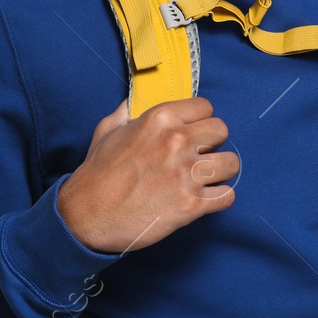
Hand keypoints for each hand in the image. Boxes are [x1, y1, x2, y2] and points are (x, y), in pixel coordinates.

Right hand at [57, 97, 236, 253]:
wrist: (87, 216)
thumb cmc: (96, 174)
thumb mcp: (106, 131)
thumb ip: (125, 113)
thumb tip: (132, 102)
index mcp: (158, 119)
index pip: (205, 107)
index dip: (199, 120)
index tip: (193, 132)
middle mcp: (176, 141)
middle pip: (221, 131)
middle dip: (213, 143)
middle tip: (200, 155)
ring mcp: (186, 174)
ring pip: (231, 163)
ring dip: (221, 171)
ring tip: (207, 178)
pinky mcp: (191, 204)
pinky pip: (227, 196)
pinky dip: (219, 198)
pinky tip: (206, 199)